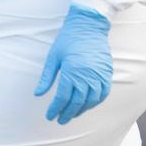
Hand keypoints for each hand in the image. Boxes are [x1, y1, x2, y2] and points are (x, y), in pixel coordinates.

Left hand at [34, 4, 112, 124]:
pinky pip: (103, 93)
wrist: (89, 25)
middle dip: (67, 113)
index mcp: (71, 71)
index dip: (55, 109)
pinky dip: (95, 102)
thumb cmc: (68, 39)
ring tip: (72, 114)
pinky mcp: (107, 72)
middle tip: (60, 120)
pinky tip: (88, 105)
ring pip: (91, 100)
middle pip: (77, 102)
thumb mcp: (53, 57)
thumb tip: (38, 94)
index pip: (62, 97)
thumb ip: (47, 78)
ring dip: (81, 110)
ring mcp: (99, 74)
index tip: (50, 116)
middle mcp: (87, 75)